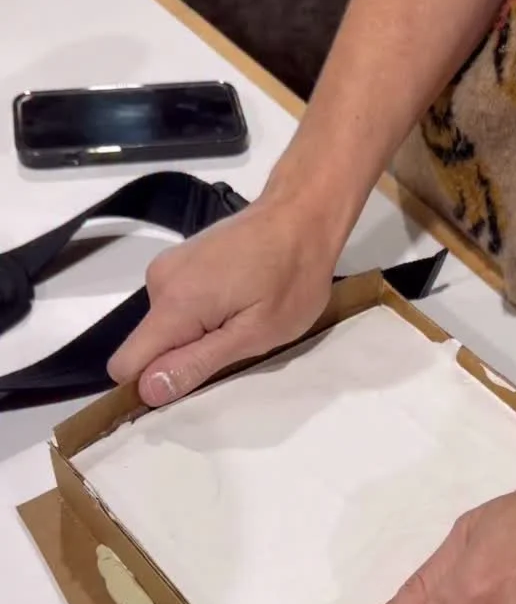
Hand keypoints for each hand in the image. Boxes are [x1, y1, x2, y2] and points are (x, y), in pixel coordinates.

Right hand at [108, 193, 335, 406]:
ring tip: (242, 319)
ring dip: (197, 336)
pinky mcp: (180, 262)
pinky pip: (176, 307)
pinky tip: (236, 302)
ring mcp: (167, 267)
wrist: (302, 213)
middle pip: (148, 347)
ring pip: (165, 328)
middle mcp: (158, 283)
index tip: (186, 389)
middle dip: (183, 359)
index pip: (125, 364)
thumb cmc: (291, 278)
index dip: (149, 386)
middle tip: (235, 344)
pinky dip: (201, 316)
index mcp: (173, 304)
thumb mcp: (253, 334)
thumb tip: (147, 390)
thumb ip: (196, 363)